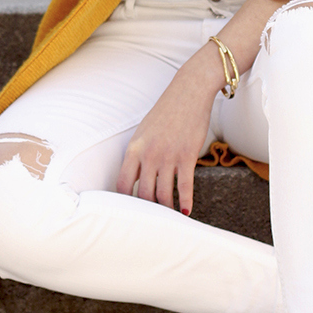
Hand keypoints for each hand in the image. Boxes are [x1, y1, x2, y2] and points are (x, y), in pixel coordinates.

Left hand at [116, 44, 225, 213]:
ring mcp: (168, 156)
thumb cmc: (166, 112)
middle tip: (153, 219)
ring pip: (164, 194)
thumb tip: (136, 179)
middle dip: (148, 210)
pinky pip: (185, 186)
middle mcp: (148, 154)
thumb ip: (138, 155)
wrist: (189, 92)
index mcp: (134, 148)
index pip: (123, 184)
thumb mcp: (144, 132)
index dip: (126, 202)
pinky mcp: (187, 155)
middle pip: (144, 194)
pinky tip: (186, 210)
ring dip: (167, 209)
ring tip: (170, 216)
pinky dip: (186, 201)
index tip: (131, 210)